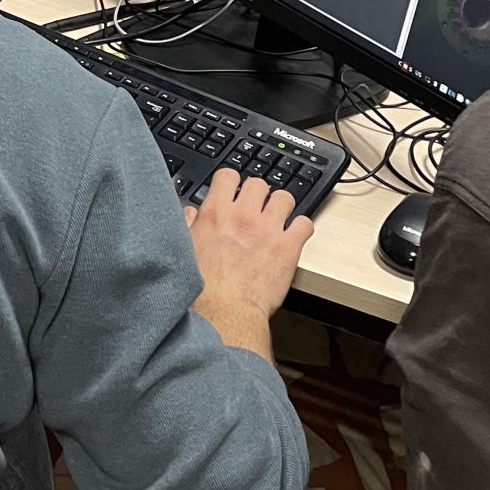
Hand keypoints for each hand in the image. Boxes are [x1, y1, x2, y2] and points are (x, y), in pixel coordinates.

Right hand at [186, 169, 313, 355]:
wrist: (224, 313)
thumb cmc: (203, 288)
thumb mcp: (184, 249)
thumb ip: (188, 225)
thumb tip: (191, 213)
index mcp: (215, 213)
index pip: (228, 176)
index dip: (232, 182)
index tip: (234, 191)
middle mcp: (243, 215)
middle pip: (259, 183)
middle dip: (258, 194)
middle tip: (257, 208)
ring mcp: (268, 229)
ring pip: (285, 197)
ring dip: (281, 206)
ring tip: (278, 219)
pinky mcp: (288, 247)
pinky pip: (305, 223)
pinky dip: (301, 228)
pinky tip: (294, 235)